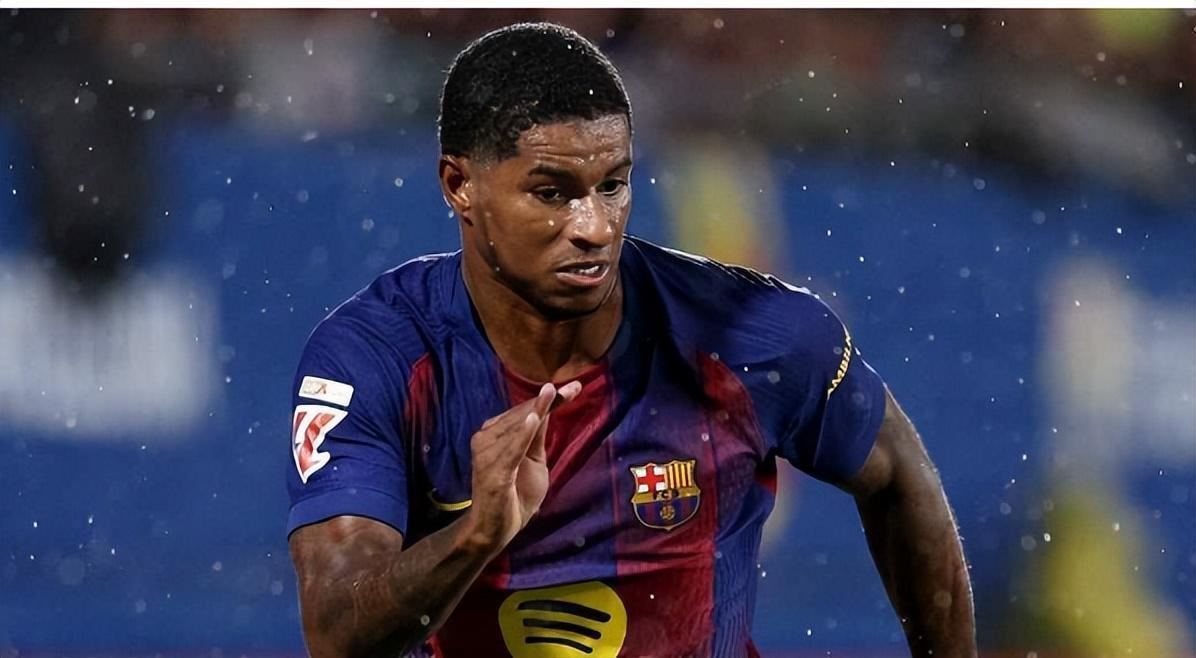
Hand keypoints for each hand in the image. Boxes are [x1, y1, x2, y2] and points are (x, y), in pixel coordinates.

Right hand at [464, 381, 582, 554]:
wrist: (496, 528)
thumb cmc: (515, 493)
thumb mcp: (532, 459)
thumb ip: (536, 435)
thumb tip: (548, 407)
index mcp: (494, 434)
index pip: (524, 411)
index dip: (548, 399)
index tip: (575, 387)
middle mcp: (486, 439)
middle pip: (521, 415)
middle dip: (547, 401)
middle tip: (574, 387)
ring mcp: (486, 455)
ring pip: (516, 427)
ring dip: (537, 410)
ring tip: (553, 392)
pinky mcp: (493, 473)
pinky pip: (510, 451)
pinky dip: (521, 435)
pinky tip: (533, 419)